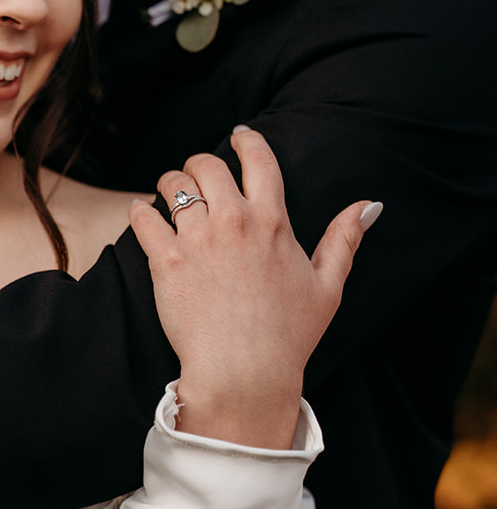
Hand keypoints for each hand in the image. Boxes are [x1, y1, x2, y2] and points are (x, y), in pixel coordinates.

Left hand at [130, 127, 379, 447]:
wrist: (245, 372)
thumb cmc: (288, 335)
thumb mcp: (327, 286)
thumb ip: (344, 240)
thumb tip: (368, 206)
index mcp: (272, 221)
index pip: (258, 159)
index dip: (246, 140)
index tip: (239, 136)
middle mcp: (233, 221)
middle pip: (207, 164)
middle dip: (200, 164)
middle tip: (198, 176)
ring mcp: (197, 239)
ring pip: (172, 185)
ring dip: (170, 184)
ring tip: (170, 196)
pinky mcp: (165, 261)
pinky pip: (143, 217)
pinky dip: (140, 211)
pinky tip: (143, 215)